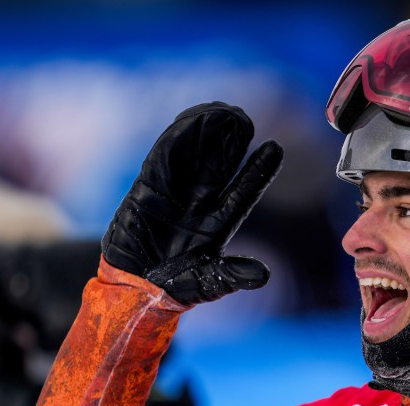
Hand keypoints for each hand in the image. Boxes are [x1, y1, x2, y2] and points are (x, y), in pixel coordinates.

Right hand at [102, 102, 284, 304]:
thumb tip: (263, 276)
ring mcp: (173, 196)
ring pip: (193, 158)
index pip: (244, 191)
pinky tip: (186, 123)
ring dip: (205, 135)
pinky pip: (161, 162)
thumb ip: (233, 276)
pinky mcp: (147, 191)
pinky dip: (173, 143)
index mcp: (217, 224)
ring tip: (221, 110)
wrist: (134, 290)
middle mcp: (198, 205)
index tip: (275, 147)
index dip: (258, 170)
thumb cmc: (174, 288)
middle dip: (231, 143)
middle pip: (219, 166)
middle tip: (244, 118)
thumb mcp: (208, 282)